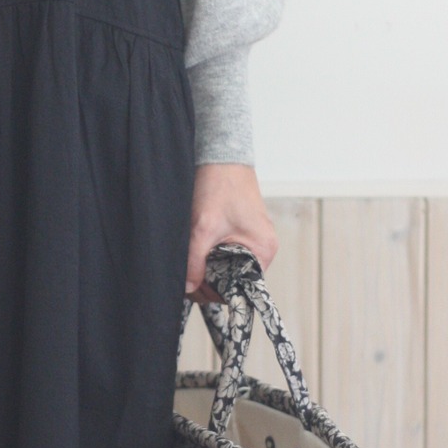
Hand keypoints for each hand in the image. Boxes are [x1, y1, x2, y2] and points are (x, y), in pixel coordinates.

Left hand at [186, 164, 277, 301]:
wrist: (220, 156)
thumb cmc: (220, 186)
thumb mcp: (203, 227)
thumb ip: (194, 261)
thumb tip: (188, 287)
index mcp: (262, 250)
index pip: (239, 288)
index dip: (213, 291)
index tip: (192, 286)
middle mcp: (261, 248)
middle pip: (232, 280)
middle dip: (207, 280)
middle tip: (185, 274)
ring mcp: (251, 240)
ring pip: (226, 268)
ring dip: (206, 268)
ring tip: (189, 259)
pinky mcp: (241, 232)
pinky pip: (225, 254)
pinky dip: (210, 255)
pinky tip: (197, 248)